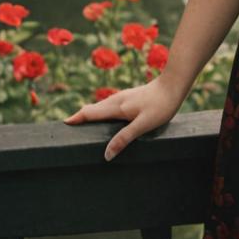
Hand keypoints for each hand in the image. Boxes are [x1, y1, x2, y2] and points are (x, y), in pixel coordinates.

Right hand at [62, 75, 185, 160]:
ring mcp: (124, 97)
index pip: (90, 113)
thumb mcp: (143, 124)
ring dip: (91, 114)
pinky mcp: (131, 97)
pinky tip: (107, 118)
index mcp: (117, 107)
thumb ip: (124, 138)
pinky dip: (102, 111)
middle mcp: (117, 100)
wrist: (174, 84)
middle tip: (69, 127)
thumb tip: (106, 154)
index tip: (63, 124)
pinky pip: (110, 105)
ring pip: (102, 106)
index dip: (76, 118)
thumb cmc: (161, 105)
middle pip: (93, 109)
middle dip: (80, 117)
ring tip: (83, 124)